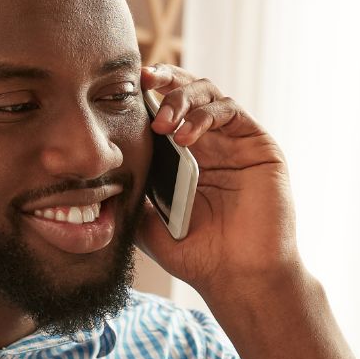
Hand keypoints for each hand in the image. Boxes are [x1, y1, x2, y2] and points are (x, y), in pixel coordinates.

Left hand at [136, 63, 301, 299]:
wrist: (237, 277)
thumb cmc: (195, 257)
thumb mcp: (145, 223)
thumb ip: (128, 192)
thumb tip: (100, 167)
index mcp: (185, 157)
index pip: (166, 110)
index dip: (147, 94)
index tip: (121, 90)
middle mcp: (212, 145)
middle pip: (188, 91)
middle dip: (164, 81)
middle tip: (142, 87)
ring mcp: (235, 144)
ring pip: (209, 94)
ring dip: (181, 99)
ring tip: (161, 125)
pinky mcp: (259, 147)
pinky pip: (231, 111)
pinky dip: (204, 116)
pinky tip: (184, 138)